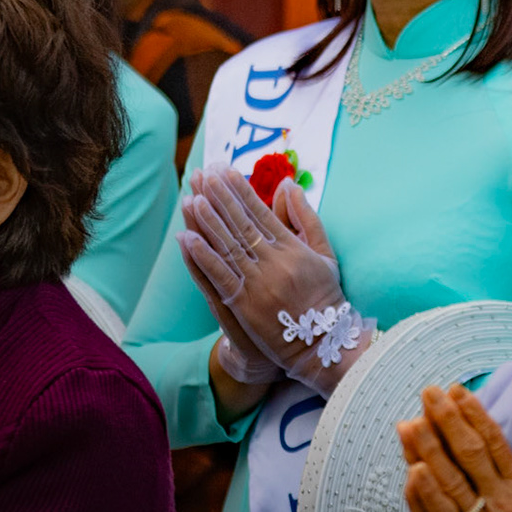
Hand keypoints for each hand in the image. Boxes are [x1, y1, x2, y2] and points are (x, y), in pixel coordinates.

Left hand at [179, 166, 370, 395]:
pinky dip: (202, 256)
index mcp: (294, 248)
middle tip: (203, 175)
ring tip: (191, 198)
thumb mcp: (324, 253)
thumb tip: (289, 185)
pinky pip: (219, 276)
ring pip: (227, 246)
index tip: (225, 171)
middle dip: (221, 198)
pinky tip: (187, 238)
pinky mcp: (245, 304)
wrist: (320, 341)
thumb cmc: (323, 295)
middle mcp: (275, 262)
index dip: (241, 191)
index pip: (261, 212)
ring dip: (207, 221)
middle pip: (241, 224)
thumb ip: (306, 218)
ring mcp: (258, 283)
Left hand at [401, 384, 511, 511]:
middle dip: (445, 419)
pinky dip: (422, 495)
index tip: (456, 391)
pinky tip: (411, 471)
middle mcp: (499, 503)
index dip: (472, 413)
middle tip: (427, 393)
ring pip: (447, 481)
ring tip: (409, 424)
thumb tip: (506, 456)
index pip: (492, 440)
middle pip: (467, 453)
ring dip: (425, 450)